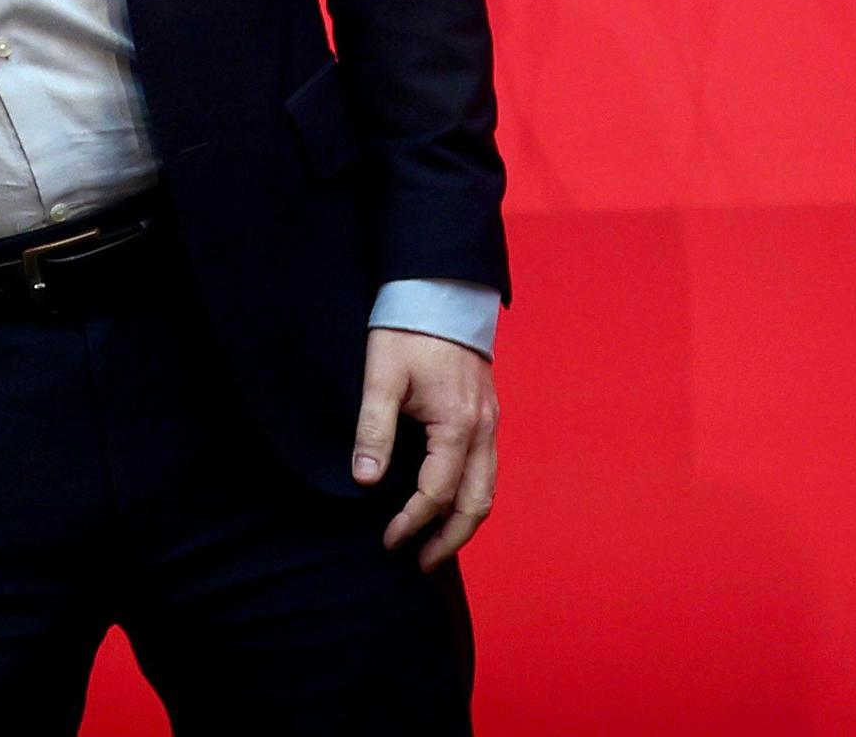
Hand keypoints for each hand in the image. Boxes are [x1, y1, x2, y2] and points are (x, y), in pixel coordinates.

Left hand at [354, 327, 496, 569]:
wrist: (441, 293)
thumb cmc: (408, 332)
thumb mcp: (381, 378)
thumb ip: (374, 431)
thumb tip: (364, 480)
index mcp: (458, 425)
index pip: (437, 493)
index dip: (413, 522)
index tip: (389, 541)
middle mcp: (484, 430)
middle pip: (477, 503)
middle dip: (450, 540)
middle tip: (421, 562)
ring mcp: (491, 423)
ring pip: (488, 489)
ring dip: (464, 523)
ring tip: (436, 545)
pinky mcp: (488, 416)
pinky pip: (487, 469)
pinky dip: (471, 496)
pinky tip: (448, 504)